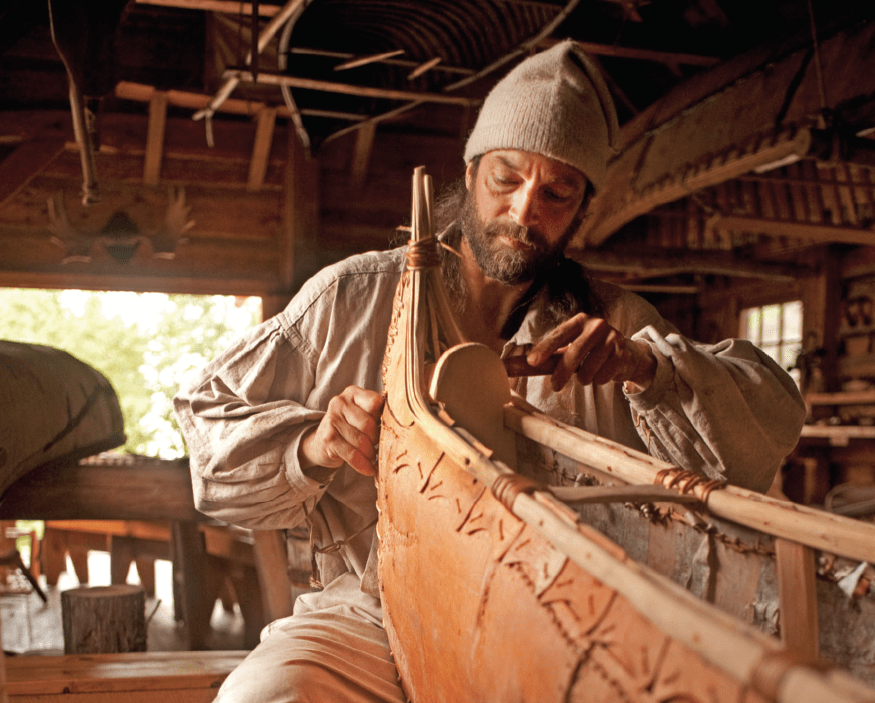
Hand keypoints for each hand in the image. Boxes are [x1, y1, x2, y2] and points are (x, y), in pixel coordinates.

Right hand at [299, 386, 384, 476]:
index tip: (386, 428)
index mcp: (353, 393)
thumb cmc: (349, 427)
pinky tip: (368, 469)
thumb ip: (377, 413)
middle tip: (379, 446)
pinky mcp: (328, 439)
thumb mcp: (361, 414)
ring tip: (374, 458)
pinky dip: (363, 465)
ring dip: (371, 454)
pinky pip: (352, 454)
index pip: (375, 402)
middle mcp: (340, 402)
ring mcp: (332, 420)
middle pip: (368, 424)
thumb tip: (401, 424)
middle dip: (377, 439)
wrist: (321, 443)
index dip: (383, 417)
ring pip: (361, 441)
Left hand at [526, 313, 655, 391]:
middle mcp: (597, 325)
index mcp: (580, 320)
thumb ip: (546, 356)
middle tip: (555, 386)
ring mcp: (612, 338)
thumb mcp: (570, 348)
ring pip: (587, 370)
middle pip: (573, 354)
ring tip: (588, 374)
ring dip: (584, 379)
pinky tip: (604, 372)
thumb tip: (508, 367)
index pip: (559, 335)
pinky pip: (602, 377)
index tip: (532, 362)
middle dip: (561, 374)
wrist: (629, 354)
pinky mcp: (623, 354)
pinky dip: (599, 380)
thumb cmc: (590, 352)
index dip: (545, 349)